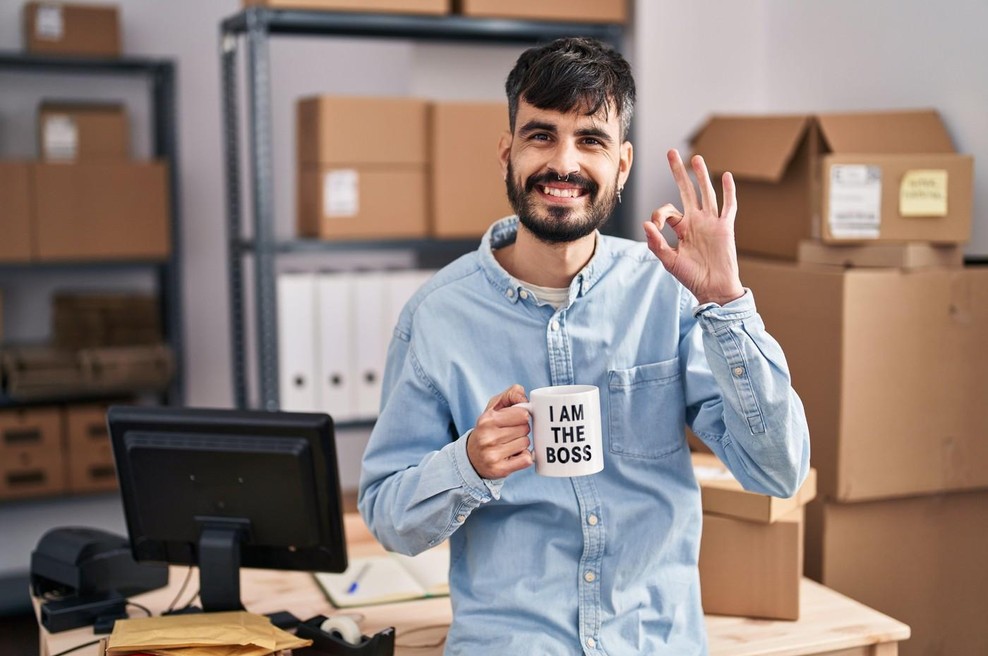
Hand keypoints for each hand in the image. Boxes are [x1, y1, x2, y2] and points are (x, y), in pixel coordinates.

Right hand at [467, 384, 533, 479]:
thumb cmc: (488, 429)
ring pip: (526, 444)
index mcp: (487, 419)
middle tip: (509, 434)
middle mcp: (487, 437)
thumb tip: (524, 397)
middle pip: (525, 429)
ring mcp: (492, 455)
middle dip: (521, 430)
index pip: (522, 414)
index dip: (521, 416)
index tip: (514, 420)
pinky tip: (512, 456)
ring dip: (521, 444)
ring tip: (508, 445)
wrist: (471, 458)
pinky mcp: (499, 469)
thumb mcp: (494, 408)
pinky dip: (523, 457)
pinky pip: (526, 459)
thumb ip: (510, 395)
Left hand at [643, 149, 744, 305]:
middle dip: (679, 172)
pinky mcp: (726, 227)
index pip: (669, 210)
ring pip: (707, 193)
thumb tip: (645, 223)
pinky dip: (729, 191)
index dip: (659, 213)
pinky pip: (728, 205)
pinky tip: (727, 176)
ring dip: (702, 175)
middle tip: (671, 153)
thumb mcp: (668, 260)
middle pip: (687, 191)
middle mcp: (697, 221)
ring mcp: (712, 222)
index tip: (655, 225)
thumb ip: (656, 242)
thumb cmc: (691, 276)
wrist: (713, 288)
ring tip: (696, 158)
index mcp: (682, 228)